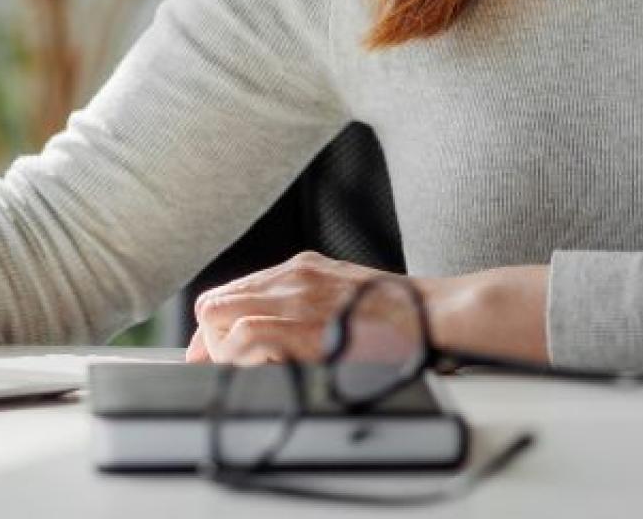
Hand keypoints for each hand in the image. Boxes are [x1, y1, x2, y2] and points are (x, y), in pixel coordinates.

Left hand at [183, 252, 550, 367]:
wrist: (436, 316)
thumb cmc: (400, 316)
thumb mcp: (343, 297)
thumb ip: (308, 308)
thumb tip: (271, 339)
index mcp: (301, 269)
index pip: (232, 291)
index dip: (214, 325)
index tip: (209, 350)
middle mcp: (292, 276)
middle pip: (216, 301)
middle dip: (206, 338)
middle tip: (210, 367)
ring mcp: (296, 296)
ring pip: (220, 314)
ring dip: (217, 348)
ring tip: (230, 373)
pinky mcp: (304, 323)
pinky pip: (244, 335)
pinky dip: (234, 356)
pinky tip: (246, 370)